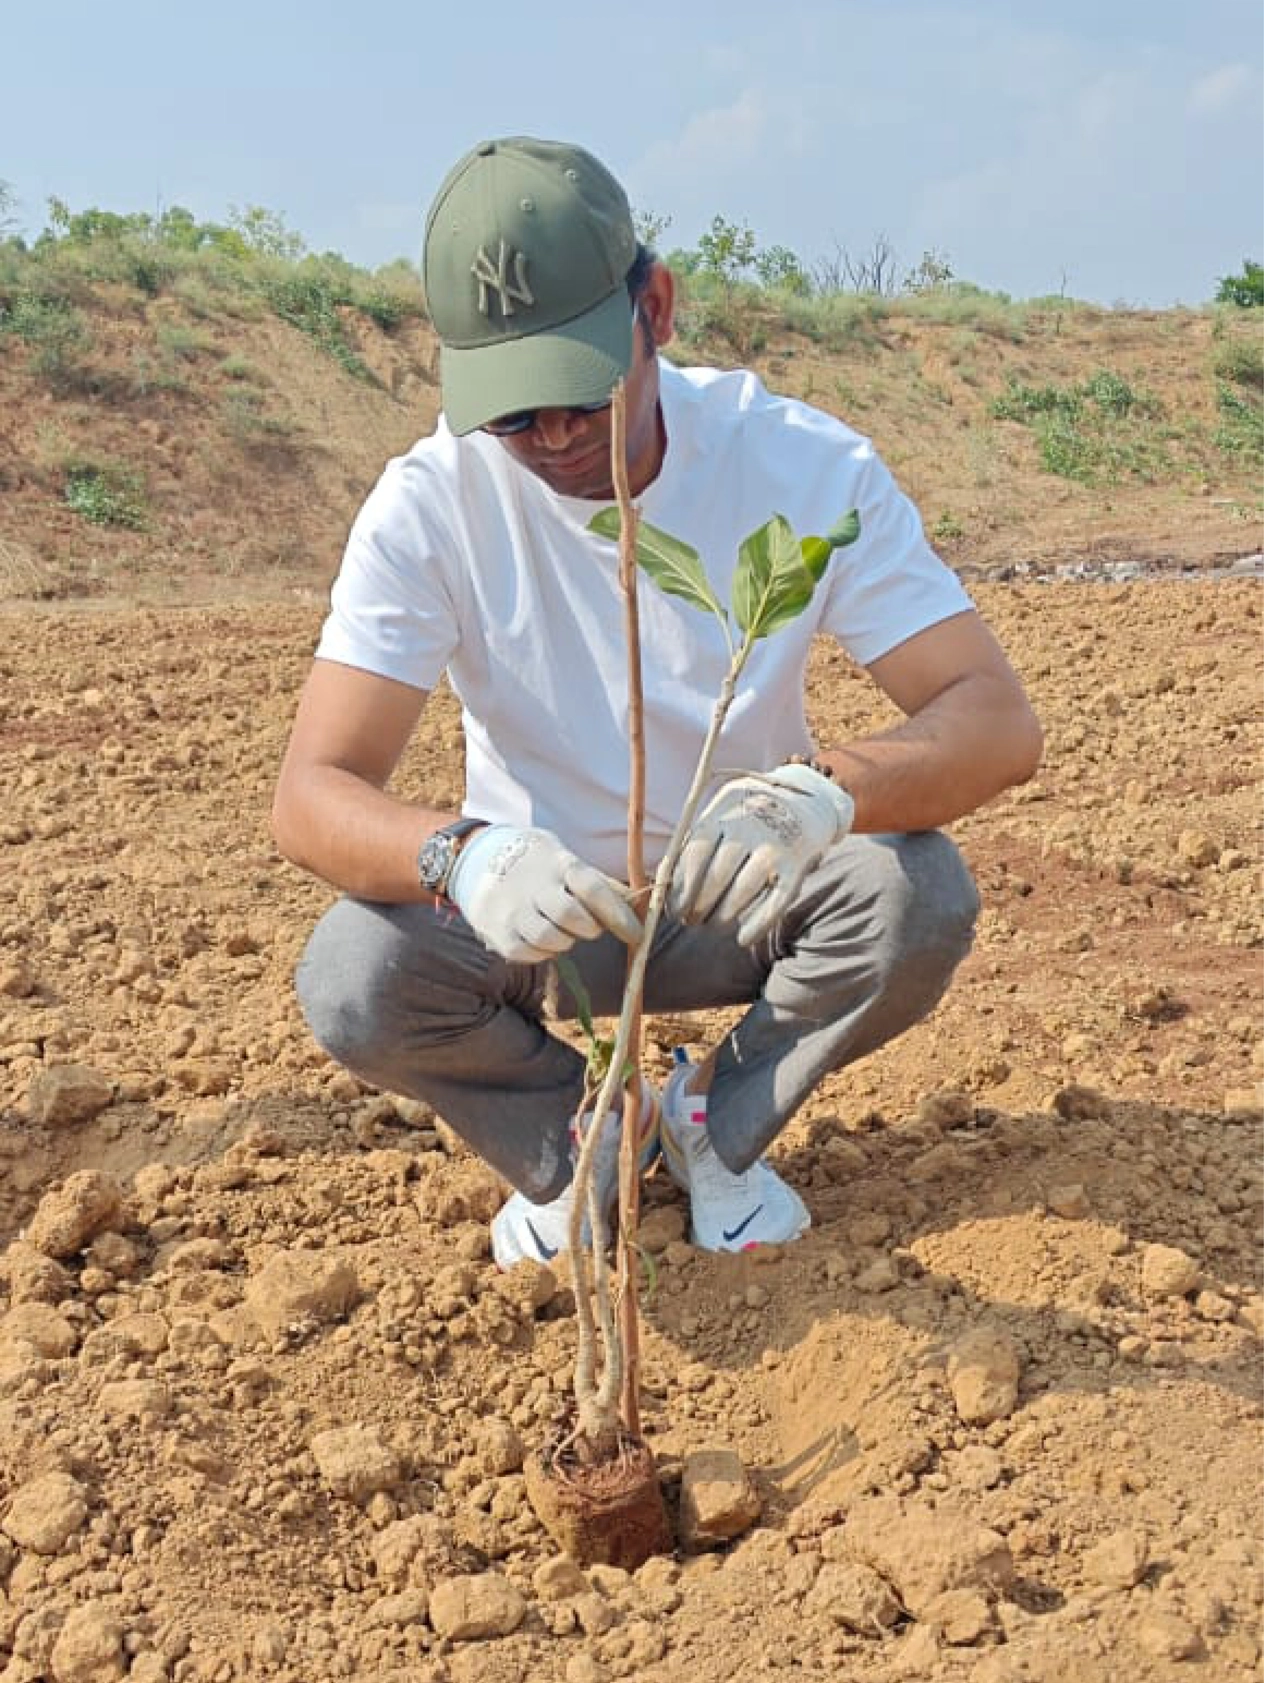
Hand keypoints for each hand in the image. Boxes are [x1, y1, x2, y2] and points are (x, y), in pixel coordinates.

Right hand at [447, 825, 641, 963]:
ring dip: (566, 941)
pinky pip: (527, 953)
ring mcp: (512, 909)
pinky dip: (543, 953)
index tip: (636, 935)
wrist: (478, 857)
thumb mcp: (566, 860)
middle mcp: (534, 885)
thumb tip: (638, 903)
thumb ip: (599, 882)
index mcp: (558, 863)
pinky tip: (543, 940)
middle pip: (570, 916)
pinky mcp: (497, 931)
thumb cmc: (538, 863)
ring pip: (550, 939)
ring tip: (563, 930)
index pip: (593, 888)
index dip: (619, 914)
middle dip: (590, 928)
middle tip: (590, 926)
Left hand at [671, 762, 854, 945]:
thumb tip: (663, 885)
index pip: (695, 853)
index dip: (681, 887)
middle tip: (690, 920)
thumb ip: (696, 842)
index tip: (673, 909)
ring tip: (712, 924)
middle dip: (698, 904)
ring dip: (722, 915)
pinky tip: (743, 938)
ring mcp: (777, 844)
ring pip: (743, 890)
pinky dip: (758, 924)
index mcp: (725, 810)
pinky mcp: (798, 865)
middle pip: (717, 874)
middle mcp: (751, 825)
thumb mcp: (723, 814)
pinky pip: (776, 902)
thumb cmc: (750, 815)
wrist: (807, 799)